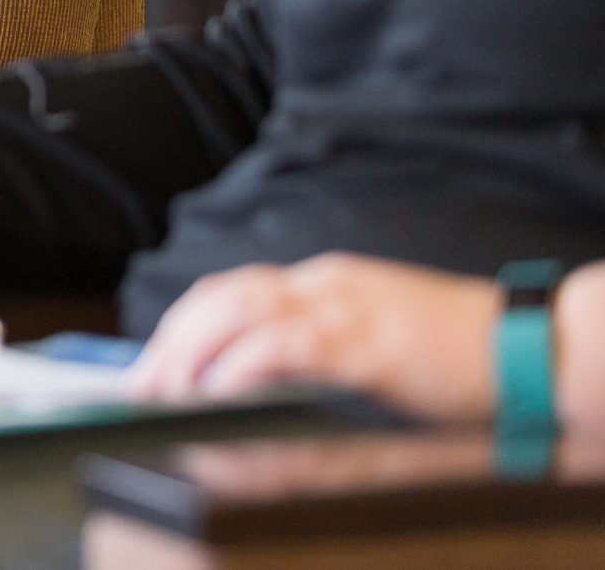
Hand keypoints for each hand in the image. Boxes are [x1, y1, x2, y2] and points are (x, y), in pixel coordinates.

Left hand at [127, 253, 501, 421]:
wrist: (532, 347)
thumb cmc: (460, 354)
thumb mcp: (378, 341)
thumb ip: (324, 348)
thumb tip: (260, 380)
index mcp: (327, 282)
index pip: (232, 289)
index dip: (184, 324)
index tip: (154, 361)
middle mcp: (326, 285)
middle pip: (221, 297)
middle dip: (171, 340)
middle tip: (141, 384)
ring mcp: (346, 309)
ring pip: (240, 313)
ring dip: (193, 354)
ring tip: (165, 392)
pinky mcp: (369, 343)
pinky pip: (288, 346)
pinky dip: (243, 366)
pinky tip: (220, 390)